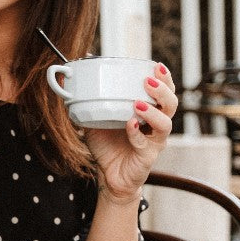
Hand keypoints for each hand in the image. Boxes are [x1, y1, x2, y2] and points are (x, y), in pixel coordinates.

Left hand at [84, 63, 177, 203]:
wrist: (108, 175)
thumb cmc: (107, 144)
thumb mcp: (95, 119)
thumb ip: (86, 102)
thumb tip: (68, 83)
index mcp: (149, 112)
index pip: (164, 92)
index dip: (165, 79)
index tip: (157, 66)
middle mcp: (156, 125)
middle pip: (171, 104)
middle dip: (163, 90)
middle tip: (148, 80)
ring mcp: (153, 142)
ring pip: (165, 124)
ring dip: (152, 111)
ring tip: (137, 103)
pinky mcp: (147, 157)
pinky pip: (144, 144)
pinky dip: (136, 133)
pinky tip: (129, 124)